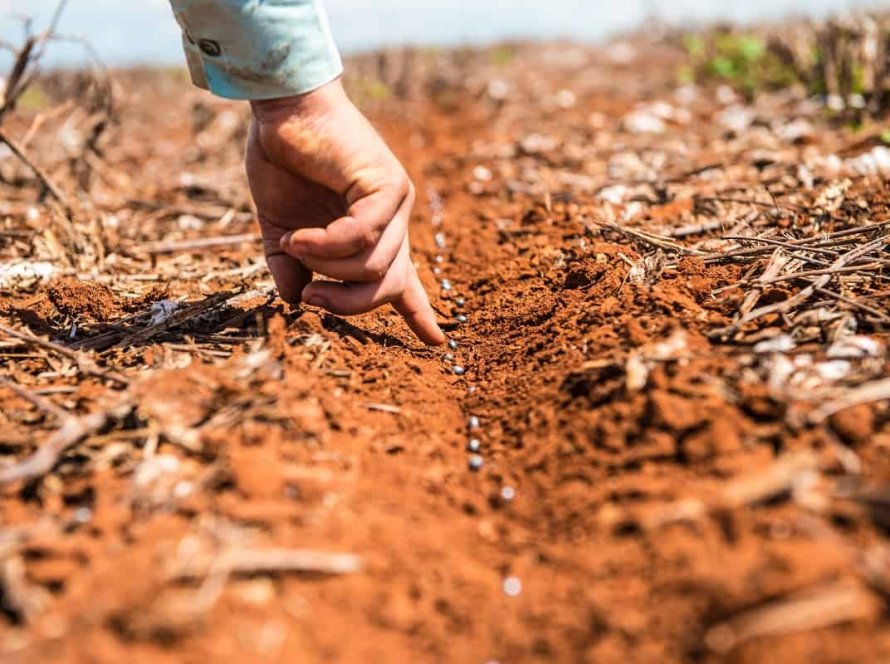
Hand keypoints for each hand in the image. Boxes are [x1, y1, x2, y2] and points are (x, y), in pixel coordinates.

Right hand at [245, 79, 444, 345]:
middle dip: (348, 305)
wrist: (282, 111)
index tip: (436, 342)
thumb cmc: (283, 162)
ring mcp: (396, 204)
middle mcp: (392, 223)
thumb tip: (296, 301)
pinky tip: (297, 236)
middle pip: (387, 287)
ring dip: (328, 267)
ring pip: (375, 266)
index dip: (419, 314)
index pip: (403, 282)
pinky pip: (363, 235)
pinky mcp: (389, 185)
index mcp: (373, 236)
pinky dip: (326, 244)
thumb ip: (293, 267)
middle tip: (312, 299)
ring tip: (294, 245)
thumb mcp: (282, 228)